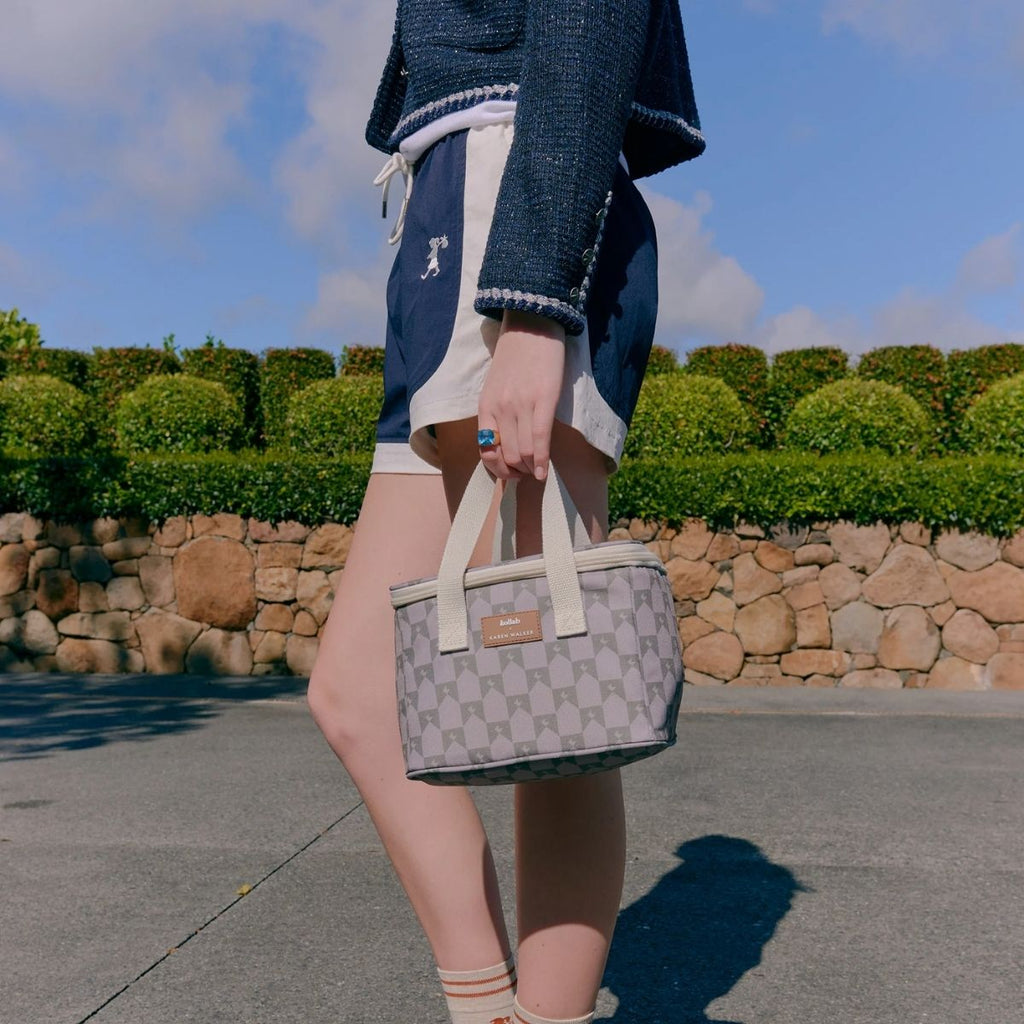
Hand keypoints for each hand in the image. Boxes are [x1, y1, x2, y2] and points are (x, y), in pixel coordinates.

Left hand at [478, 309, 565, 480]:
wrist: (531, 325)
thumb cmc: (515, 358)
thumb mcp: (495, 387)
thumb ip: (498, 413)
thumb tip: (506, 444)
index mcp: (485, 407)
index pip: (486, 451)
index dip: (498, 470)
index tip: (509, 474)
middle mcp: (500, 409)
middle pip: (507, 456)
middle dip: (517, 473)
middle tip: (526, 474)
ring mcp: (521, 405)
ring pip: (523, 452)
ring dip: (530, 469)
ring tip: (536, 471)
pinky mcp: (543, 399)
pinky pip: (540, 440)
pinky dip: (541, 461)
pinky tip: (544, 471)